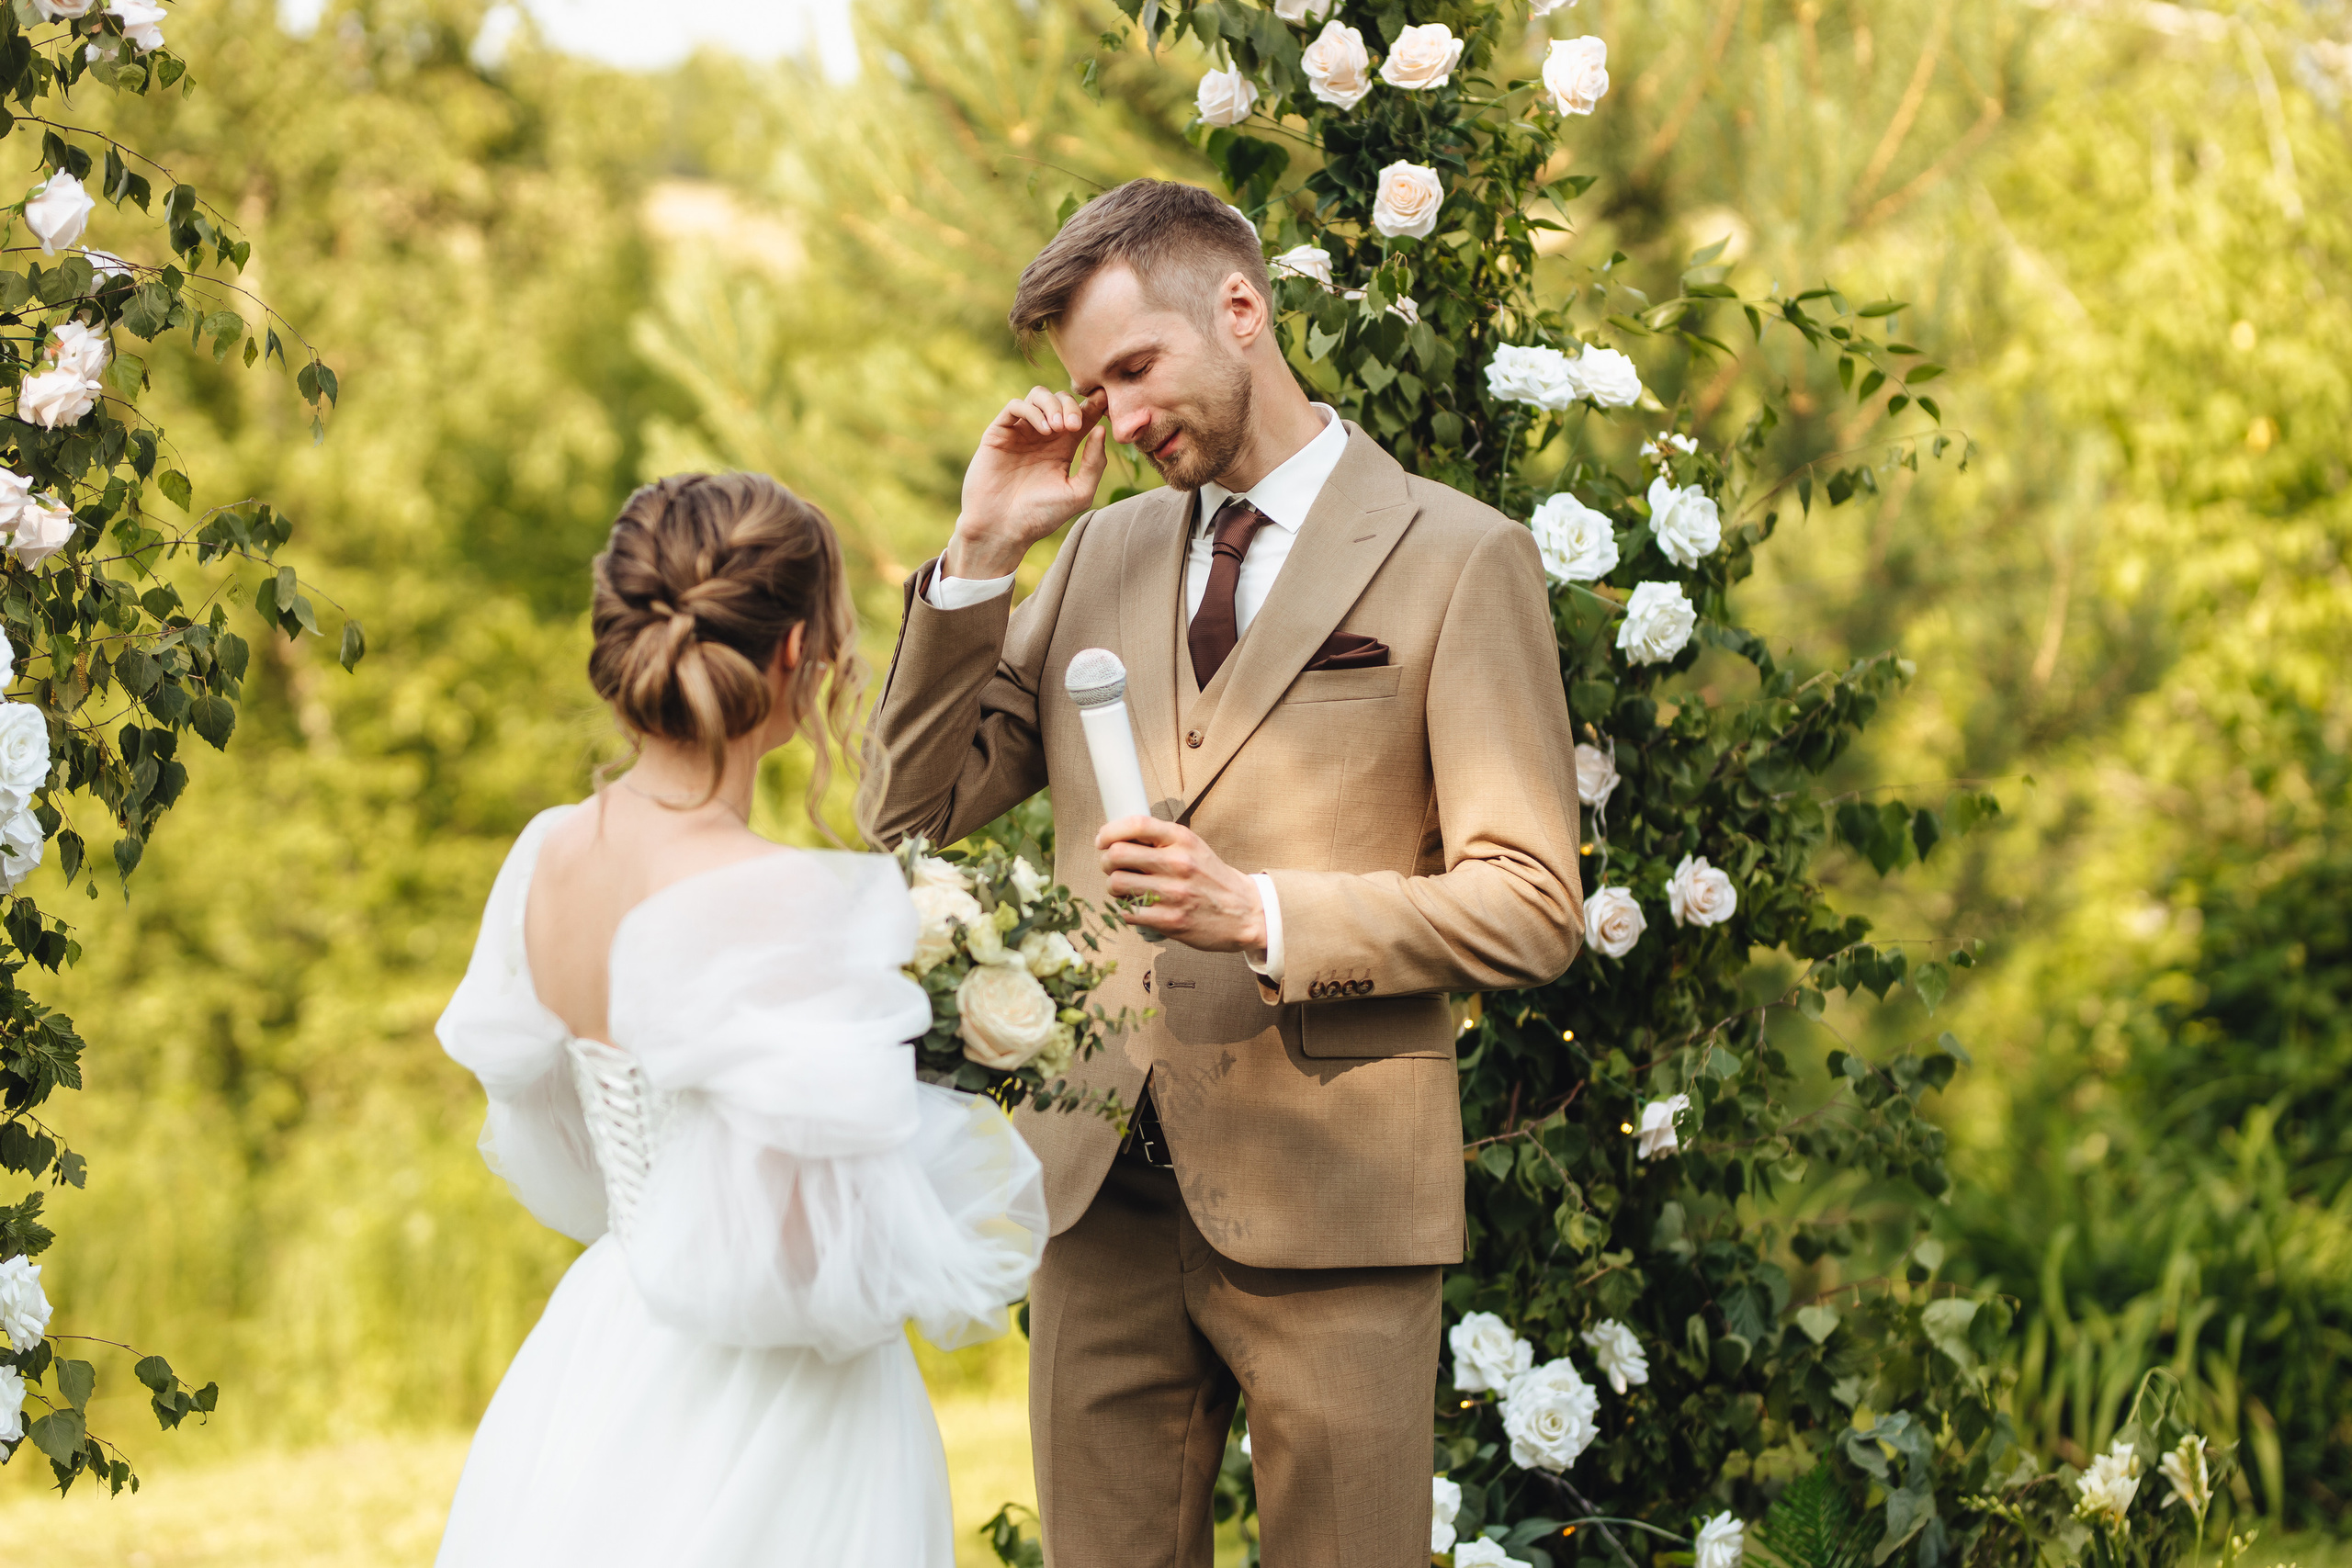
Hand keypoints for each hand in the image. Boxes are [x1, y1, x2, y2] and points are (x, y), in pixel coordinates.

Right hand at [947, 386, 1109, 580]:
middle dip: (1073, 406)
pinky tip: (1043, 430)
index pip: (1082, 415)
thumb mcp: (1078, 493)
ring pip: (1039, 395)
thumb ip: (1095, 463)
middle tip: (1075, 426)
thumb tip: (1101, 430)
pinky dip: (1032, 411)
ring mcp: (1020, 432)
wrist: (1002, 528)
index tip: (1105, 400)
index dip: (1094, 404)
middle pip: (1062, 399)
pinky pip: (1015, 406)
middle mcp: (1042, 436)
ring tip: (1059, 428)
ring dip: (1053, 404)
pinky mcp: (999, 433)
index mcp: (1063, 448)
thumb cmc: (1040, 516)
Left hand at [1097, 817, 1265, 954]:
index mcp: (1182, 839)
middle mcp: (1178, 863)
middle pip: (1117, 854)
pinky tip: (1137, 907)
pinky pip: (1127, 911)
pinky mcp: (1169, 921)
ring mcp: (1173, 893)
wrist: (1245, 912)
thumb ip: (1161, 840)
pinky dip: (1126, 909)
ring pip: (1116, 884)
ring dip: (1114, 887)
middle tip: (1113, 867)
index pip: (1135, 824)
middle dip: (1107, 861)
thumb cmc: (1212, 878)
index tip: (1102, 840)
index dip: (1109, 831)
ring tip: (1126, 888)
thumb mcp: (1193, 847)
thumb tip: (1118, 837)